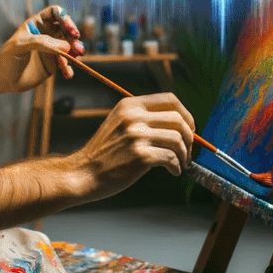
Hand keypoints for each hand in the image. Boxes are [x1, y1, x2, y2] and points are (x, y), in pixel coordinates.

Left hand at [0, 5, 84, 93]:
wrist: (2, 79)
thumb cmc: (7, 58)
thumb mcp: (21, 45)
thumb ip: (42, 43)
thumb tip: (66, 46)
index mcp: (37, 24)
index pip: (56, 13)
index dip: (65, 18)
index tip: (70, 30)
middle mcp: (47, 35)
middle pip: (68, 29)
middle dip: (74, 37)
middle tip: (78, 47)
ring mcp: (52, 50)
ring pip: (71, 46)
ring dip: (76, 52)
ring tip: (76, 58)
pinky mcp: (54, 65)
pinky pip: (68, 65)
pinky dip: (70, 69)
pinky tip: (67, 74)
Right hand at [68, 92, 196, 203]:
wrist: (83, 173)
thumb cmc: (104, 153)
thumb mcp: (120, 123)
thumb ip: (143, 118)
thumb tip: (179, 124)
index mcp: (130, 105)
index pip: (170, 100)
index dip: (186, 114)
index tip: (190, 128)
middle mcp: (134, 116)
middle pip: (178, 120)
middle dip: (189, 137)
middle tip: (188, 150)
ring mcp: (137, 136)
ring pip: (177, 139)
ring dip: (185, 154)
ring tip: (180, 163)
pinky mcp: (140, 156)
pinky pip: (171, 158)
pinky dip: (177, 166)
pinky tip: (173, 171)